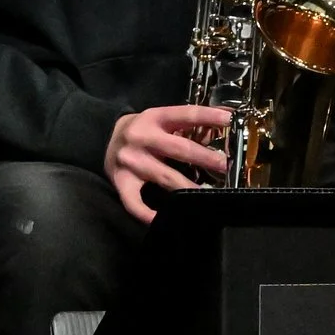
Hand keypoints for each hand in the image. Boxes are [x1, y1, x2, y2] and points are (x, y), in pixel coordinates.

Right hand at [105, 104, 229, 222]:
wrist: (105, 136)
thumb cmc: (143, 129)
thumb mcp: (161, 119)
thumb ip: (187, 124)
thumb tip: (224, 125)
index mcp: (154, 118)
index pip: (185, 114)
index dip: (208, 116)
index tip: (230, 121)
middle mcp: (141, 138)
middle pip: (179, 148)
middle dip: (205, 158)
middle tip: (225, 165)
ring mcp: (130, 161)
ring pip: (165, 177)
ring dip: (189, 187)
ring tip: (208, 193)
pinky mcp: (121, 181)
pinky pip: (134, 202)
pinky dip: (147, 213)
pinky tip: (162, 220)